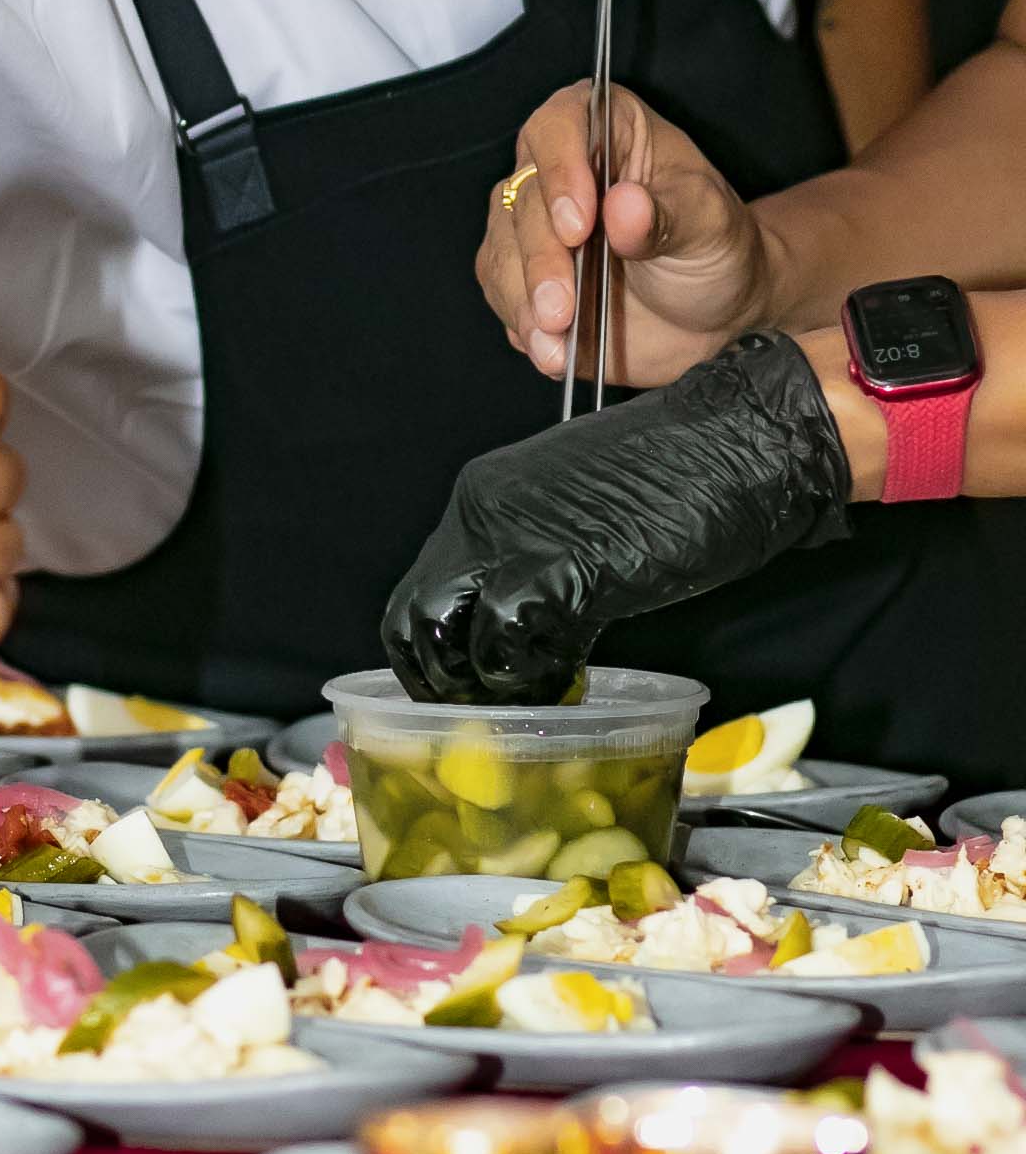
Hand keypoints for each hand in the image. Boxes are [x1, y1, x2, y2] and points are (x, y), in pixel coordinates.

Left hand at [381, 331, 852, 702]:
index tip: (475, 684)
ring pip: (444, 636)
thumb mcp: (585, 517)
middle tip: (489, 712)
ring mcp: (511, 539)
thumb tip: (530, 629)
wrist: (742, 442)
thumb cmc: (682, 476)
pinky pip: (504, 643)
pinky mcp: (556, 569)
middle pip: (412, 619)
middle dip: (442, 680)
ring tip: (531, 701)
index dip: (442, 649)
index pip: (424, 587)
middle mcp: (479, 512)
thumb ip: (544, 564)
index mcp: (483, 495)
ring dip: (480, 685)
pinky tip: (568, 680)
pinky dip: (526, 677)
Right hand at [478, 82, 774, 387]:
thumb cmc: (716, 247)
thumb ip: (670, 215)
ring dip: (524, 297)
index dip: (560, 170)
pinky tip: (552, 349)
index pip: (558, 126)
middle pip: (521, 197)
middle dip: (541, 257)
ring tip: (557, 335)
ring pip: (502, 249)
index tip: (578, 224)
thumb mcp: (710, 224)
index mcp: (605, 129)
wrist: (713, 311)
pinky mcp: (524, 276)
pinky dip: (524, 324)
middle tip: (563, 304)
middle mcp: (558, 169)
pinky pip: (503, 294)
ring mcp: (534, 225)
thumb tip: (624, 206)